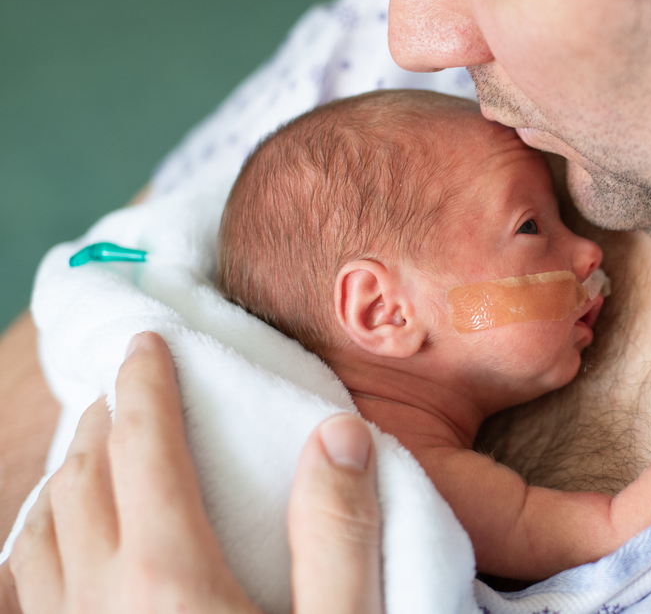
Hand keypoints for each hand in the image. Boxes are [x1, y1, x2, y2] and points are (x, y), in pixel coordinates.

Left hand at [4, 331, 382, 613]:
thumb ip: (339, 534)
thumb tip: (338, 433)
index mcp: (170, 576)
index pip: (144, 448)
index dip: (146, 384)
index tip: (147, 342)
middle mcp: (102, 600)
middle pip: (82, 477)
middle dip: (107, 418)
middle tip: (135, 388)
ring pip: (41, 531)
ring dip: (70, 473)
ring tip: (103, 448)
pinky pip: (30, 584)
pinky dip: (43, 536)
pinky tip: (70, 537)